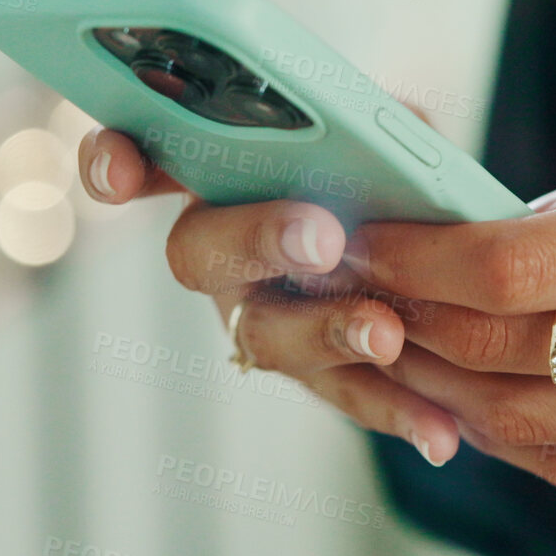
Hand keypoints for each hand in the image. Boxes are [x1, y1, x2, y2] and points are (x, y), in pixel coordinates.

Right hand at [77, 127, 462, 465]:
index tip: (119, 176)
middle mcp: (222, 251)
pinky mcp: (317, 375)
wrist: (439, 249)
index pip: (145, 157)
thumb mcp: (381, 130)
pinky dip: (395, 411)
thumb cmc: (388, 169)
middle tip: (320, 237)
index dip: (115, 164)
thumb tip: (380, 135)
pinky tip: (436, 432)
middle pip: (200, 251)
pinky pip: (346, 394)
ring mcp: (260, 319)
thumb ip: (370, 123)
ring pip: (267, 335)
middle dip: (257, 238)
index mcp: (218, 172)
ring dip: (327, 331)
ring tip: (385, 332)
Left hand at [344, 113, 555, 484]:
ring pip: (528, 421)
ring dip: (438, 384)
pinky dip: (510, 434)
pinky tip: (472, 401)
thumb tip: (536, 214)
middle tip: (345, 280)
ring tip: (386, 340)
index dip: (418, 256)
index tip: (364, 231)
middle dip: (403, 315)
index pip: (516, 269)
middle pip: (502, 349)